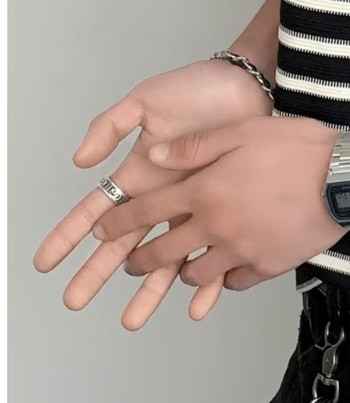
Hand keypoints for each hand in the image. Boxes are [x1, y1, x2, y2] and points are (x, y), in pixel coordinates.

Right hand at [33, 58, 273, 328]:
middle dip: (99, 272)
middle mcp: (164, 194)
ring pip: (167, 255)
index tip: (45, 261)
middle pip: (126, 242)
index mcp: (141, 171)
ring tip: (133, 319)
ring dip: (150, 287)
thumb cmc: (199, 87)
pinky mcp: (228, 206)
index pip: (98, 209)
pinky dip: (207, 276)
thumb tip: (80, 161)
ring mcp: (195, 204)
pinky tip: (198, 301)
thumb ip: (111, 125)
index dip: (70, 234)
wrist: (251, 83)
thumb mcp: (146, 100)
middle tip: (75, 300)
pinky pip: (216, 248)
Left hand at [93, 116, 348, 291]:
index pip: (148, 210)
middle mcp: (216, 227)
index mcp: (206, 190)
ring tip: (180, 268)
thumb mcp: (244, 130)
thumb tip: (155, 155)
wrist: (346, 177)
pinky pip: (234, 281)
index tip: (102, 231)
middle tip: (131, 263)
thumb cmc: (298, 147)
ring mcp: (241, 250)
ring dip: (182, 272)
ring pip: (197, 274)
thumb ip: (196, 145)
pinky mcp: (267, 265)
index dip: (120, 221)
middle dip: (141, 260)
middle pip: (164, 253)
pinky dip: (224, 279)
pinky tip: (227, 268)